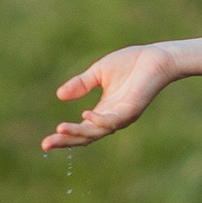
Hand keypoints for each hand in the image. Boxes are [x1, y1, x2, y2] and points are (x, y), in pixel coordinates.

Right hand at [41, 44, 175, 149]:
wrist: (156, 57)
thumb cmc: (130, 63)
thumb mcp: (98, 73)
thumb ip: (81, 84)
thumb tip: (59, 95)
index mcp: (103, 111)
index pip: (81, 129)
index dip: (64, 137)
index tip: (45, 143)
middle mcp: (112, 118)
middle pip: (86, 136)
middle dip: (66, 141)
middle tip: (46, 145)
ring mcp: (122, 116)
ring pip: (98, 131)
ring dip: (78, 132)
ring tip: (60, 129)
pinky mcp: (132, 109)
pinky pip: (114, 120)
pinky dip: (100, 120)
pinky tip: (86, 115)